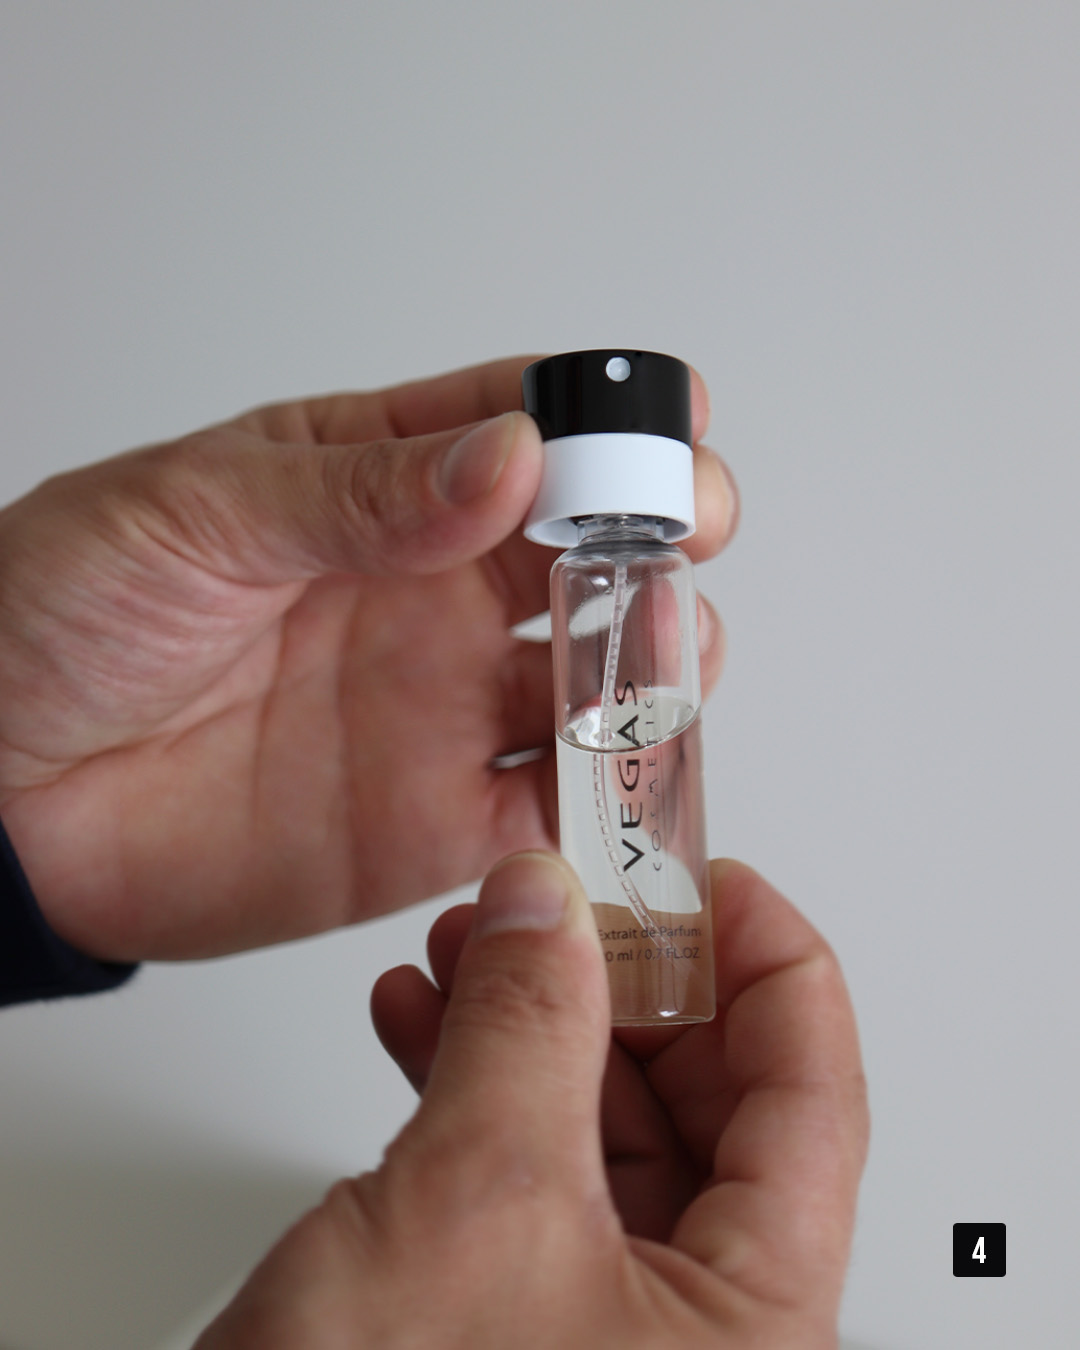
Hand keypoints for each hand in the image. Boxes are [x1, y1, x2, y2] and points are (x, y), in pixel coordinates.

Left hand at [0, 357, 735, 960]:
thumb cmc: (62, 616)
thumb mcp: (197, 514)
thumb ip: (360, 493)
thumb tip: (512, 457)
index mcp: (381, 485)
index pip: (526, 430)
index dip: (613, 425)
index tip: (676, 427)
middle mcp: (431, 592)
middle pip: (592, 554)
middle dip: (662, 542)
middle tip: (681, 546)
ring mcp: (439, 707)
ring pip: (595, 680)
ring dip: (653, 668)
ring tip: (661, 662)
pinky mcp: (430, 822)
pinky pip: (546, 809)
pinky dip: (604, 797)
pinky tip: (625, 779)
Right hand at [196, 852, 867, 1348]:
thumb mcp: (478, 1203)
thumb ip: (529, 1027)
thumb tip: (554, 905)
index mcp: (755, 1318)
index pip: (811, 1084)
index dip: (764, 954)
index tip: (704, 871)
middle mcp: (692, 1324)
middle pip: (704, 1093)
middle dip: (621, 976)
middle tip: (570, 897)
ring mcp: (592, 1317)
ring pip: (596, 1118)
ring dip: (532, 1014)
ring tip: (477, 939)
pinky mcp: (505, 1312)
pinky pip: (516, 1160)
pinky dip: (468, 1073)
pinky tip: (418, 1016)